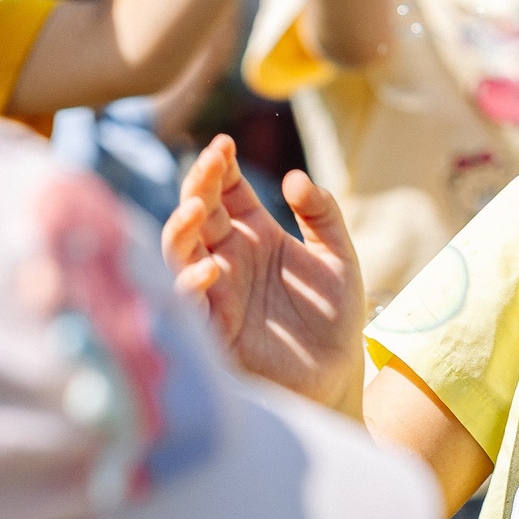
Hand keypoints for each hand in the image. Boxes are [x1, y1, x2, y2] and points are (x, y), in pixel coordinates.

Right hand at [162, 135, 366, 409]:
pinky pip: (188, 303)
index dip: (220, 166)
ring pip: (179, 252)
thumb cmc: (333, 316)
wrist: (338, 374)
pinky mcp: (212, 328)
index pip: (225, 190)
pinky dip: (190, 286)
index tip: (225, 144)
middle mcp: (226, 257)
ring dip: (180, 229)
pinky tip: (209, 272)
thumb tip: (295, 178)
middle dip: (198, 185)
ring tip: (196, 207)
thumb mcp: (338, 256)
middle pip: (198, 212)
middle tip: (209, 162)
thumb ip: (322, 214)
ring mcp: (216, 291)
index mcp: (254, 234)